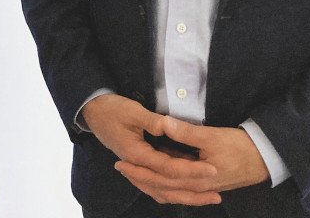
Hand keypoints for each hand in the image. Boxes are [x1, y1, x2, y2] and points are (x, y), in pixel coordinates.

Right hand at [80, 95, 220, 205]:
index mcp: (137, 154)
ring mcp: (136, 168)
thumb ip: (153, 122)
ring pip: (161, 191)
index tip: (212, 169)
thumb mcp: (133, 111)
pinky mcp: (138, 165)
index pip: (169, 167)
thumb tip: (171, 127)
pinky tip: (185, 191)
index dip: (191, 170)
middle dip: (193, 191)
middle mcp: (137, 166)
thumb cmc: (112, 109)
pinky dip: (171, 191)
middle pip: (167, 187)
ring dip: (183, 196)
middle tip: (216, 195)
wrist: (93, 112)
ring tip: (206, 199)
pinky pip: (155, 186)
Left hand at [115, 114, 269, 203]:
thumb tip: (163, 123)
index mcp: (195, 176)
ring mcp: (202, 188)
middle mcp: (196, 187)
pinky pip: (182, 190)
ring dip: (152, 184)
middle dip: (140, 179)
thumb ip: (186, 132)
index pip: (160, 176)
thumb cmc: (240, 146)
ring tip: (135, 174)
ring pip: (171, 192)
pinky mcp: (207, 184)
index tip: (122, 162)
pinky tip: (161, 181)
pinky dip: (168, 187)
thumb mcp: (212, 136)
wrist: (265, 159)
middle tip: (121, 169)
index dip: (140, 169)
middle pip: (162, 187)